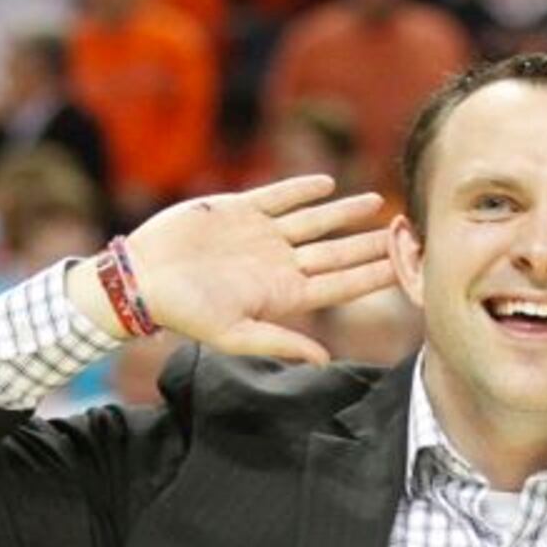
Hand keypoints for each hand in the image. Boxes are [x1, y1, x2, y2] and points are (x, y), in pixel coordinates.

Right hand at [89, 175, 396, 362]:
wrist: (140, 279)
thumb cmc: (185, 313)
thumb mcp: (235, 333)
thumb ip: (281, 341)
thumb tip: (324, 361)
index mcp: (284, 295)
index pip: (340, 285)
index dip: (372, 275)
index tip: (404, 265)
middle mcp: (279, 265)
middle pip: (336, 252)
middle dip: (369, 243)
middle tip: (406, 231)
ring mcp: (262, 236)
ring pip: (314, 222)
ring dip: (345, 213)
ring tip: (375, 202)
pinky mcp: (239, 210)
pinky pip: (279, 197)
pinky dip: (303, 190)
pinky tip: (328, 185)